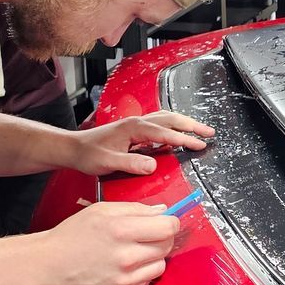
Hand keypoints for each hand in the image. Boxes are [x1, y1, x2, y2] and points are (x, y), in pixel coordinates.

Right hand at [32, 201, 180, 284]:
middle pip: (167, 245)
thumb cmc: (72, 236)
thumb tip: (162, 211)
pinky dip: (142, 273)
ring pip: (161, 265)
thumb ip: (135, 209)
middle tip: (146, 235)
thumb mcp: (102, 210)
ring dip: (153, 257)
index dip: (170, 222)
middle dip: (161, 238)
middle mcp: (126, 256)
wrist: (50, 264)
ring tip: (133, 252)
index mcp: (121, 229)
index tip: (166, 222)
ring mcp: (125, 278)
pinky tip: (125, 266)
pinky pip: (147, 281)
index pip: (167, 226)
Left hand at [73, 111, 214, 176]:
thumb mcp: (108, 162)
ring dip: (185, 123)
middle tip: (210, 133)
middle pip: (171, 119)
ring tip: (201, 131)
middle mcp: (137, 122)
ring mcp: (136, 124)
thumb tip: (153, 165)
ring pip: (166, 118)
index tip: (199, 145)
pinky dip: (174, 126)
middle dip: (192, 125)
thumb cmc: (89, 154)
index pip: (165, 133)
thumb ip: (131, 163)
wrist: (74, 148)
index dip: (184, 139)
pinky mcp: (134, 129)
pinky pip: (160, 123)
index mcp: (134, 128)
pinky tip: (178, 134)